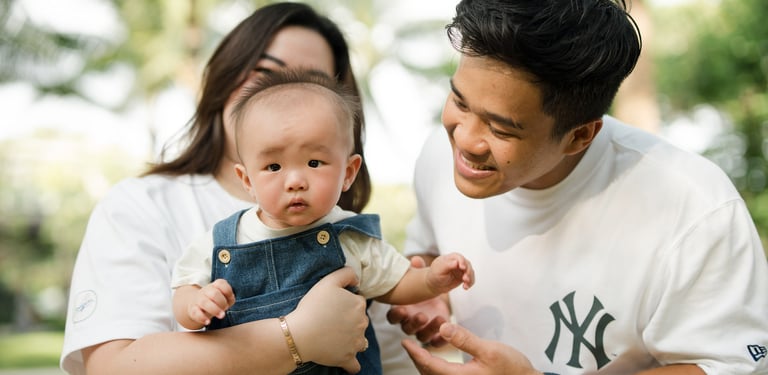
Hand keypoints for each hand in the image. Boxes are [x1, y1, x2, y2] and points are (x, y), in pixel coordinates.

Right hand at [188, 279, 234, 325]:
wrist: (198, 305)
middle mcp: (206, 291)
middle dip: (222, 302)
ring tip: (222, 316)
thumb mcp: (225, 297)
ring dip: (215, 310)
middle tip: (225, 308)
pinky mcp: (193, 309)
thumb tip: (228, 302)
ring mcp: (198, 299)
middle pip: (214, 294)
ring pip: (204, 302)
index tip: (230, 298)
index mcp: (215, 285)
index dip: (228, 292)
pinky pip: (196, 312)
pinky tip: (208, 322)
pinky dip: (202, 318)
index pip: (220, 284)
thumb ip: (229, 298)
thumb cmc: (216, 301)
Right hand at [288, 266, 367, 373]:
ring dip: (351, 340)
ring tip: (333, 338)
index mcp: (359, 305)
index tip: (333, 307)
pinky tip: (343, 359)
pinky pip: (354, 365)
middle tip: (330, 321)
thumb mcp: (328, 281)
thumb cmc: (312, 307)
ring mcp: (356, 343)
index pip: (357, 302)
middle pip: (359, 321)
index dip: (345, 303)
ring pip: (359, 340)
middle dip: (349, 321)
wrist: (299, 335)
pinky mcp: (347, 358)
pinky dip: (350, 363)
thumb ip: (346, 273)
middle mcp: (362, 324)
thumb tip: (357, 279)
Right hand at [387, 256, 450, 345]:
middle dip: (414, 323)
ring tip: (438, 318)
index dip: (395, 315)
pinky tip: (447, 331)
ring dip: (429, 329)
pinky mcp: (435, 336)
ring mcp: (422, 331)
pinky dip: (441, 339)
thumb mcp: (421, 279)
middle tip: (422, 315)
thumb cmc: (422, 290)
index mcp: (401, 310)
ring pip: (422, 336)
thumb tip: (416, 260)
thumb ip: (417, 271)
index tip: (402, 308)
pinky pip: (436, 343)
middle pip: (407, 328)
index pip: (392, 317)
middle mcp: (409, 322)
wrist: (434, 301)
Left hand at [402, 323, 539, 374]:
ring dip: (425, 365)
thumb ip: (464, 339)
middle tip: (409, 345)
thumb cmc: (511, 367)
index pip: (429, 366)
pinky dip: (436, 369)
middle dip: (417, 360)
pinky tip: (437, 360)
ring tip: (420, 351)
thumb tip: (443, 327)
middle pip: (429, 374)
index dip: (415, 353)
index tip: (405, 342)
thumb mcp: (490, 350)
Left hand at [427, 252, 474, 292]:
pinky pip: (470, 279)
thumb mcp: (439, 270)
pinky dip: (470, 283)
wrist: (435, 285)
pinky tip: (465, 287)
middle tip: (465, 279)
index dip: (462, 261)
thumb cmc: (435, 275)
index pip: (458, 257)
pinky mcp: (464, 277)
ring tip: (465, 285)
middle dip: (468, 271)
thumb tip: (456, 262)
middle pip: (467, 264)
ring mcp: (461, 270)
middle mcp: (457, 262)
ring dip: (470, 278)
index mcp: (450, 258)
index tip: (462, 267)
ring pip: (470, 271)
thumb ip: (447, 265)